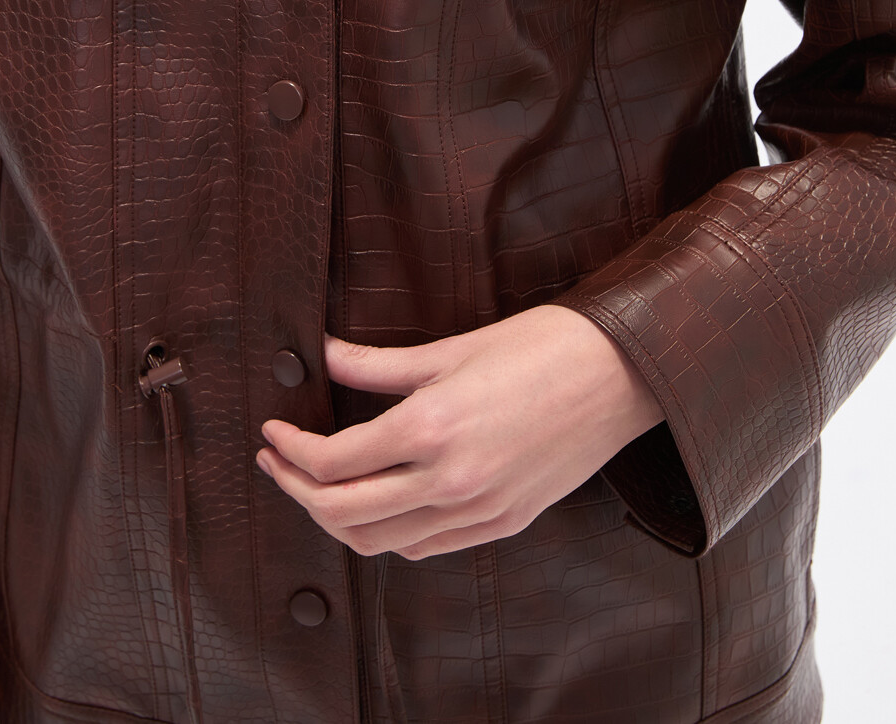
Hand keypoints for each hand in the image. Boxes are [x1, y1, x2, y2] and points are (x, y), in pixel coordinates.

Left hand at [255, 304, 664, 560]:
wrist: (621, 373)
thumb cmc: (542, 346)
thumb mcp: (452, 347)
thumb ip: (378, 363)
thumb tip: (323, 355)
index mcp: (431, 429)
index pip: (333, 462)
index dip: (290, 449)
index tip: (273, 429)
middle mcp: (450, 481)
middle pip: (343, 513)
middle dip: (296, 489)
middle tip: (278, 460)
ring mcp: (478, 510)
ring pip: (380, 543)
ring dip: (336, 519)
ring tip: (318, 484)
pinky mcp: (503, 523)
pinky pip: (425, 548)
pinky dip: (387, 535)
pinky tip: (377, 503)